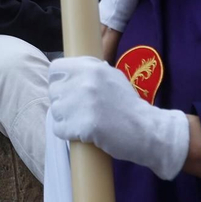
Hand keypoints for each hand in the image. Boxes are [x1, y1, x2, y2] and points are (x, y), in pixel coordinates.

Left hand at [48, 57, 189, 179]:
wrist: (147, 130)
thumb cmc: (129, 105)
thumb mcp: (112, 76)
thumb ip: (90, 71)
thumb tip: (68, 72)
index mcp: (91, 68)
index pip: (55, 68)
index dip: (59, 80)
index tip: (66, 89)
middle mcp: (85, 82)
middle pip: (53, 91)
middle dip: (63, 101)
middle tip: (78, 110)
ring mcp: (83, 104)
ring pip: (55, 111)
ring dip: (65, 119)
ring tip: (82, 122)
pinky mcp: (83, 126)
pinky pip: (59, 129)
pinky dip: (68, 134)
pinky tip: (82, 133)